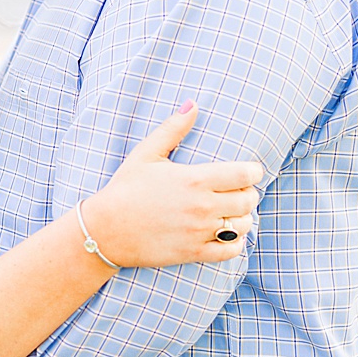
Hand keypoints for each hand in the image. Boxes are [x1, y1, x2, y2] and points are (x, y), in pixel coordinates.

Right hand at [83, 102, 263, 268]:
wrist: (104, 230)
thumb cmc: (124, 189)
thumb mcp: (145, 155)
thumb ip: (172, 129)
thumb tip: (192, 104)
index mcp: (194, 179)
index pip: (246, 175)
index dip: (253, 172)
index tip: (247, 172)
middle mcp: (201, 206)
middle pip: (248, 200)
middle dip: (247, 194)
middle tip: (235, 192)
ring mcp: (199, 232)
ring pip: (243, 225)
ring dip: (241, 217)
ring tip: (228, 213)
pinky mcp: (194, 252)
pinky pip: (232, 250)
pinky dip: (235, 242)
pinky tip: (225, 234)